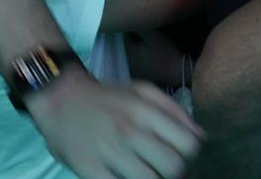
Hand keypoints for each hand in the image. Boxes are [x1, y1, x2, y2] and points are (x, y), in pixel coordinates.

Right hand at [25, 67, 202, 178]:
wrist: (59, 97)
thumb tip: (200, 136)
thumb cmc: (106, 96)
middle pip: (173, 167)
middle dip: (175, 173)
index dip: (190, 156)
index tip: (181, 156)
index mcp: (145, 111)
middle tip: (164, 169)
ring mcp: (109, 152)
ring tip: (147, 174)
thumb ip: (173, 110)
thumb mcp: (142, 90)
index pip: (188, 145)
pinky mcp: (89, 169)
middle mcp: (130, 131)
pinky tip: (126, 177)